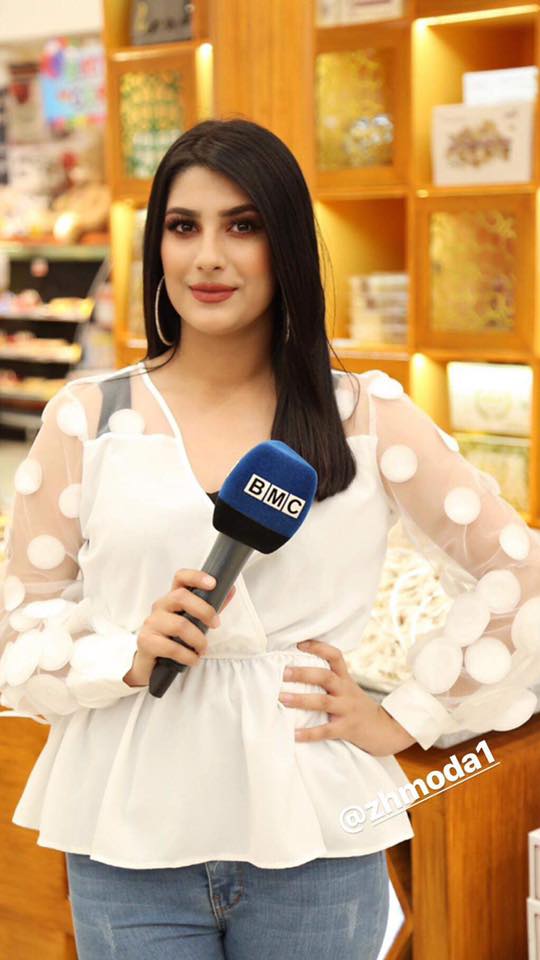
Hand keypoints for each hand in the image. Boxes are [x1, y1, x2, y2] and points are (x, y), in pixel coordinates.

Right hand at [124, 570, 235, 686]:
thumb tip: (231, 589)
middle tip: (216, 625)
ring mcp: (151, 623)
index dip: (196, 577)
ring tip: (203, 650)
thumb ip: (210, 606)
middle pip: (180, 596)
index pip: (181, 578)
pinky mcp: (146, 642)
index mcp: (172, 599)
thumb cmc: (174, 639)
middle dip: (204, 611)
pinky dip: (188, 656)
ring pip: (179, 625)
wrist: (150, 666)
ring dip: (198, 640)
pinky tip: (193, 660)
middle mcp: (160, 606)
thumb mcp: (193, 622)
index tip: (213, 583)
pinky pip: (172, 647)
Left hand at [278, 639, 415, 756]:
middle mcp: (346, 691)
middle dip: (303, 674)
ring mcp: (347, 709)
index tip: (299, 645)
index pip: (335, 656)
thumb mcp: (347, 689)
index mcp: (345, 679)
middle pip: (325, 676)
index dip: (318, 648)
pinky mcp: (347, 729)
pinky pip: (326, 731)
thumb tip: (295, 673)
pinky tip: (295, 735)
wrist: (385, 730)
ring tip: (282, 698)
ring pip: (323, 702)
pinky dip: (309, 733)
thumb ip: (329, 681)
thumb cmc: (357, 707)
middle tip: (283, 672)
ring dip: (301, 699)